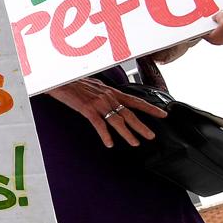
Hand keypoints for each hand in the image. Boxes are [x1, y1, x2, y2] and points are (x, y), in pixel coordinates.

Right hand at [45, 77, 166, 148]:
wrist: (59, 80)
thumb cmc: (73, 82)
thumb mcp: (94, 85)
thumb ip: (104, 93)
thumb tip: (111, 98)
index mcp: (111, 91)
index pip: (136, 100)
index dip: (150, 108)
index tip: (163, 114)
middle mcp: (108, 97)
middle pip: (129, 113)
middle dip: (142, 126)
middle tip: (151, 136)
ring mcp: (99, 103)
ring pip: (117, 121)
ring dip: (127, 133)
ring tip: (135, 143)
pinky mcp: (87, 109)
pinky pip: (99, 124)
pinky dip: (105, 135)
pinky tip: (109, 143)